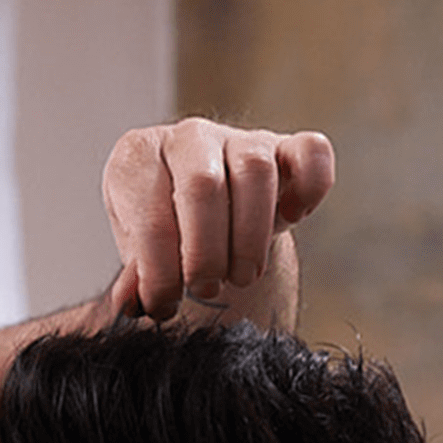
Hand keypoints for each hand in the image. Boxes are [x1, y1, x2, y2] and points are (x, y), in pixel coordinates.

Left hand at [101, 118, 334, 323]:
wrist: (205, 214)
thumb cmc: (166, 232)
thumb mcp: (139, 253)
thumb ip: (135, 276)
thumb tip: (132, 303)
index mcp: (138, 157)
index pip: (150, 214)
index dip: (159, 271)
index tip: (165, 305)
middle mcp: (187, 137)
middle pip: (202, 186)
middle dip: (206, 254)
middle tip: (206, 290)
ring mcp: (239, 137)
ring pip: (255, 171)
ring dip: (250, 237)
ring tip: (241, 276)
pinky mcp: (286, 146)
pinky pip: (310, 152)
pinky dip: (310, 187)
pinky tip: (292, 219)